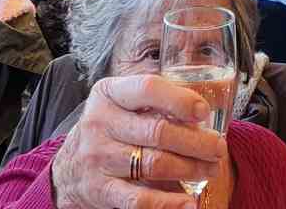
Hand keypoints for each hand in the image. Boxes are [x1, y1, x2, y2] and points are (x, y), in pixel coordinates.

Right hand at [51, 74, 226, 208]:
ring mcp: (98, 158)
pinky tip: (189, 203)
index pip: (148, 89)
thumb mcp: (121, 106)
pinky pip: (139, 200)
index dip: (180, 100)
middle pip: (158, 131)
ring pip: (154, 164)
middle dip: (196, 142)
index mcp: (109, 94)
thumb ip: (154, 104)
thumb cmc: (109, 130)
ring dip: (190, 169)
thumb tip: (202, 116)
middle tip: (218, 148)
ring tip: (211, 170)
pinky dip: (168, 203)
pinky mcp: (100, 190)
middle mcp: (100, 123)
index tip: (204, 113)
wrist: (67, 171)